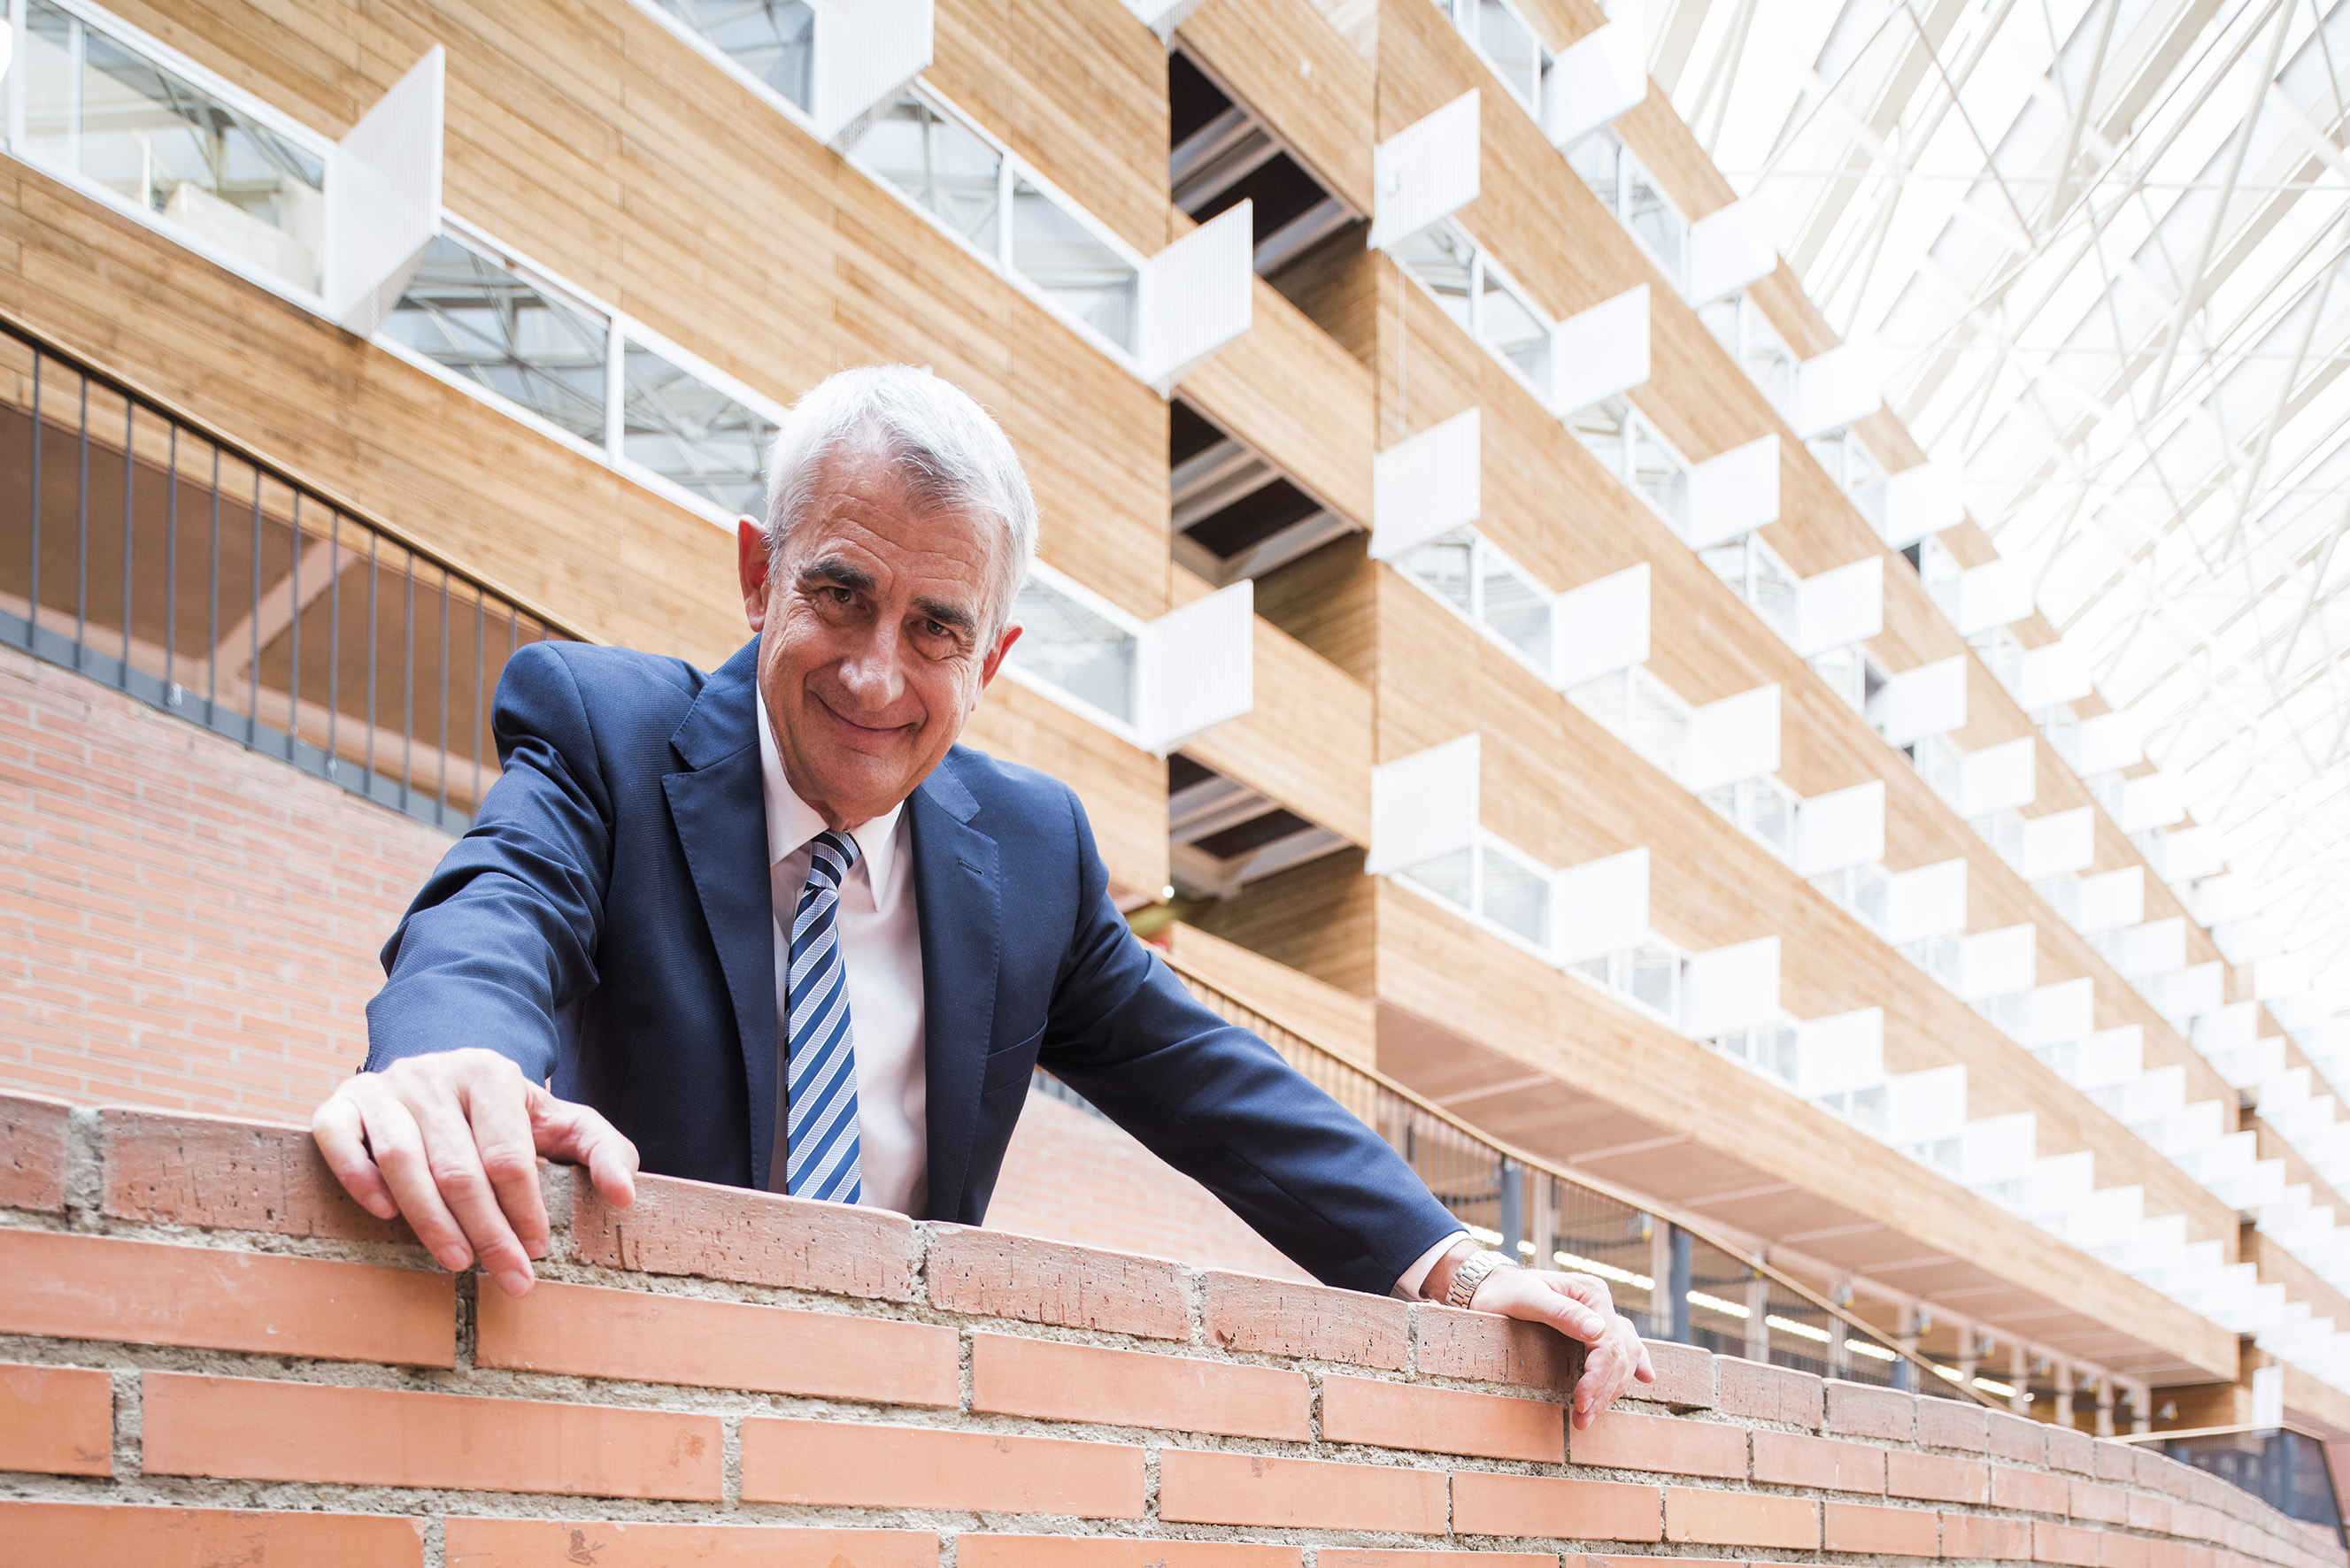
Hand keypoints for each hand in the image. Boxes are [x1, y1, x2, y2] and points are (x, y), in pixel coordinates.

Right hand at [311, 1048, 638, 1297]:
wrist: (444, 1075)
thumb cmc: (509, 1114)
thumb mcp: (563, 1121)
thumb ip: (604, 1150)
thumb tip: (624, 1195)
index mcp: (492, 1073)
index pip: (507, 1154)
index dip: (522, 1208)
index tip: (535, 1250)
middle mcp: (434, 1075)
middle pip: (457, 1168)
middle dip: (486, 1231)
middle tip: (508, 1277)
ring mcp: (384, 1088)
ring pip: (402, 1161)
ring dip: (430, 1221)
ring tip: (457, 1262)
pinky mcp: (343, 1103)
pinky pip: (339, 1139)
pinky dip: (358, 1178)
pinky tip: (386, 1216)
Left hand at [1472, 1265, 1657, 1429]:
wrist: (1490, 1287)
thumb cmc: (1504, 1292)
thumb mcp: (1527, 1299)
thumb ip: (1561, 1312)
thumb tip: (1598, 1330)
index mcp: (1592, 1293)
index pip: (1609, 1343)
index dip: (1598, 1377)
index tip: (1579, 1403)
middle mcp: (1601, 1304)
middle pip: (1619, 1355)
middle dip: (1602, 1391)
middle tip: (1581, 1419)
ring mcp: (1600, 1316)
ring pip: (1623, 1358)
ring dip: (1611, 1390)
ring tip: (1589, 1415)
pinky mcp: (1594, 1328)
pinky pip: (1624, 1347)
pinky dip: (1634, 1365)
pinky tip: (1645, 1378)